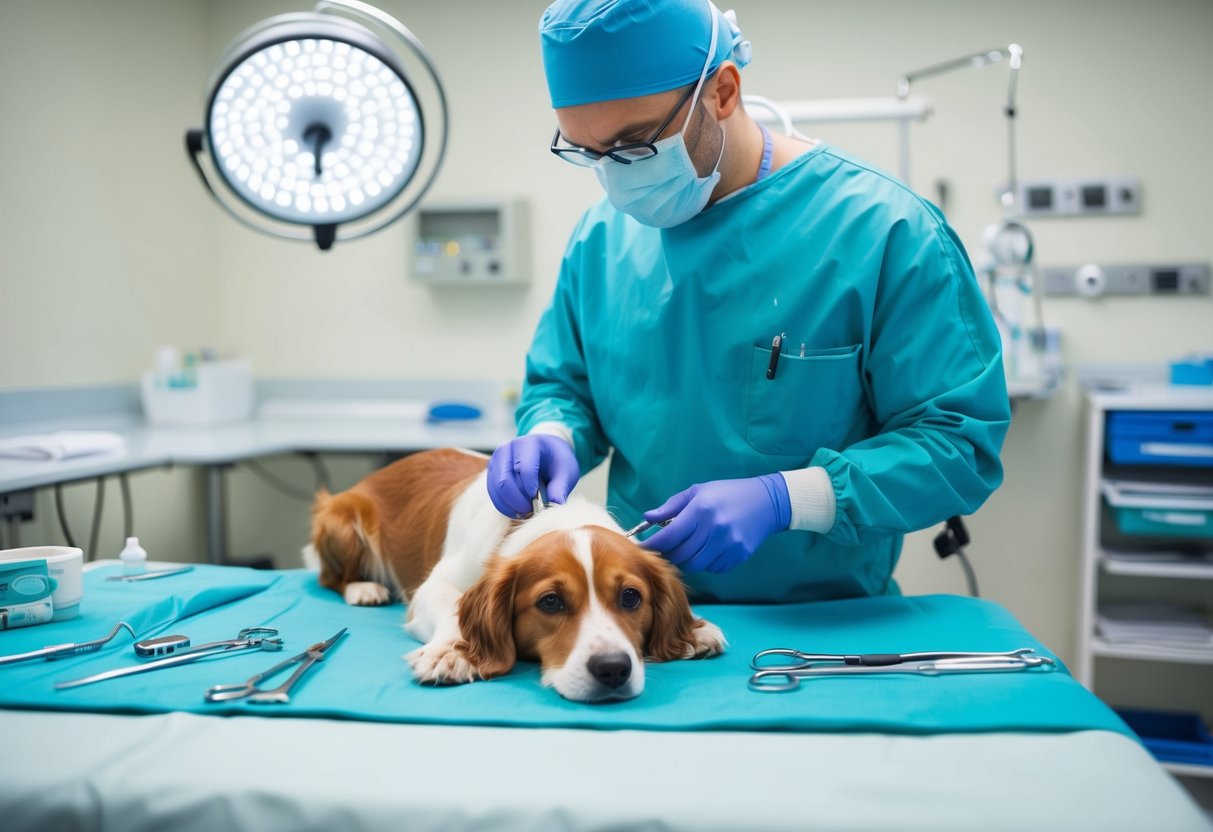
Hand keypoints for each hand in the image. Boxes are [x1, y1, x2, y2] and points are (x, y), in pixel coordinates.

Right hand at [487, 434, 580, 517]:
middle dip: (518, 501)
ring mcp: (496, 461)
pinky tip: (518, 511)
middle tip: (533, 510)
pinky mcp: (492, 472)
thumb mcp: (566, 472)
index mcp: (528, 443)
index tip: (539, 502)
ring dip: (511, 505)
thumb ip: (560, 487)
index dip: (530, 488)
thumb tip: (556, 504)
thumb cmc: (556, 461)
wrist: (545, 452)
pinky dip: (505, 506)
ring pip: (496, 489)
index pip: (524, 468)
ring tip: (527, 512)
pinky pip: (493, 494)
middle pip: (505, 481)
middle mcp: (507, 449)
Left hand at [641, 474, 790, 572]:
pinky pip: (712, 568)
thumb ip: (671, 507)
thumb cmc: (727, 494)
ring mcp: (727, 545)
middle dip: (669, 553)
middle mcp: (714, 529)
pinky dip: (706, 563)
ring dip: (686, 560)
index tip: (642, 547)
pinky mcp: (737, 556)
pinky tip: (709, 549)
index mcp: (701, 510)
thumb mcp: (698, 492)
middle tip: (667, 547)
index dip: (652, 544)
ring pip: (695, 565)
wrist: (765, 503)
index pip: (669, 536)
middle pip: (680, 555)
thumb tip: (647, 518)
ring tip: (688, 547)